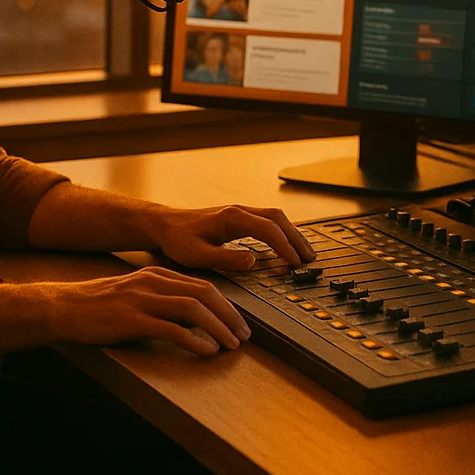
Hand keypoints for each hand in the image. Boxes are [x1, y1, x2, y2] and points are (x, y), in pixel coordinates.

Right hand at [45, 267, 250, 355]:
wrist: (63, 307)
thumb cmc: (98, 307)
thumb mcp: (134, 295)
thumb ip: (161, 301)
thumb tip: (193, 320)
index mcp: (156, 275)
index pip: (202, 286)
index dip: (226, 305)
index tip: (239, 324)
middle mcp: (152, 283)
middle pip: (204, 294)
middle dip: (229, 315)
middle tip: (244, 336)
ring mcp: (142, 300)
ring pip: (192, 309)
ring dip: (218, 328)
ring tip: (231, 345)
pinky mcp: (131, 320)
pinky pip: (171, 328)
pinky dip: (194, 340)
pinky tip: (206, 351)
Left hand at [146, 204, 316, 271]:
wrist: (165, 225)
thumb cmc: (178, 240)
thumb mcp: (197, 254)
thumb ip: (225, 258)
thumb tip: (253, 260)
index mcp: (232, 218)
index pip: (268, 229)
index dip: (285, 246)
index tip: (295, 264)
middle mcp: (239, 210)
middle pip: (278, 218)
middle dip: (296, 238)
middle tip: (310, 260)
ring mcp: (240, 212)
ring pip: (276, 217)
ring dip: (292, 234)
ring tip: (305, 254)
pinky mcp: (238, 217)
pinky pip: (268, 220)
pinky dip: (283, 231)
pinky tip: (287, 244)